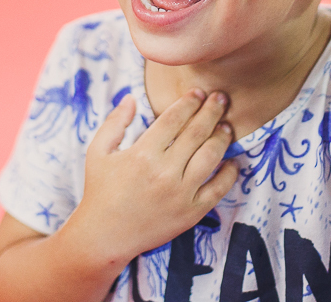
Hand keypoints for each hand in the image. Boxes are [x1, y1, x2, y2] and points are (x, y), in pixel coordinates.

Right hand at [63, 89, 238, 265]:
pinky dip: (229, 173)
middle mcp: (164, 171)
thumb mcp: (98, 152)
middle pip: (197, 132)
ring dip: (222, 137)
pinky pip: (218, 189)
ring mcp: (180, 193)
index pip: (174, 118)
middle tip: (221, 98)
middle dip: (212, 110)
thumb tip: (131, 98)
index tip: (198, 92)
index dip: (189, 102)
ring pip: (211, 156)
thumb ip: (115, 122)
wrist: (105, 237)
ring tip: (227, 126)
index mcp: (142, 153)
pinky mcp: (191, 212)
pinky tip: (232, 161)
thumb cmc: (100, 191)